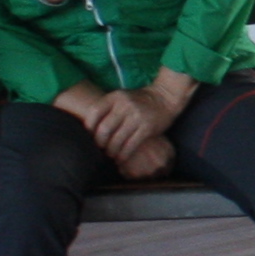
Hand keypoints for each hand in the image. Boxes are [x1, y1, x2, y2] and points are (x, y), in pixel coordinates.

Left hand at [58, 85, 172, 175]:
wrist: (165, 97)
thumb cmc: (140, 100)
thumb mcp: (123, 97)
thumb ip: (109, 108)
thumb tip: (91, 129)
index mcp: (116, 97)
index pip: (95, 112)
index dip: (89, 127)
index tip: (89, 136)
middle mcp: (125, 105)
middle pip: (104, 129)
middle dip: (99, 143)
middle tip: (100, 149)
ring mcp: (137, 116)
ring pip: (117, 140)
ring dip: (111, 151)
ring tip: (110, 156)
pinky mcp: (147, 127)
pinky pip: (130, 145)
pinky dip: (123, 155)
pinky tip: (121, 158)